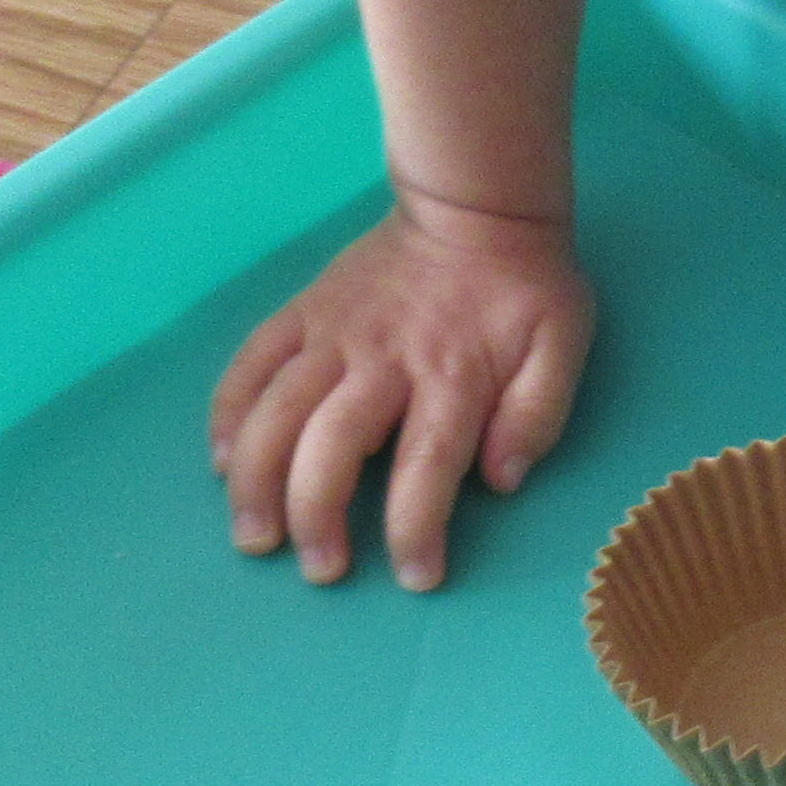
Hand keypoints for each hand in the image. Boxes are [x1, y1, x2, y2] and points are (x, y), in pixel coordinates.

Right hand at [207, 191, 594, 589]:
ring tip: (254, 536)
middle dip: (318, 515)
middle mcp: (383, 359)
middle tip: (320, 569)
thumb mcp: (563, 342)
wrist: (474, 208)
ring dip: (257, 478)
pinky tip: (222, 462)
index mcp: (452, 375)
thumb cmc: (524, 289)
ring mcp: (334, 335)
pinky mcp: (302, 314)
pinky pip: (251, 363)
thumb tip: (501, 480)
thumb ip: (539, 412)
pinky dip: (229, 413)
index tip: (415, 578)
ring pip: (277, 410)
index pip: (427, 465)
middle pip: (333, 445)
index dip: (416, 528)